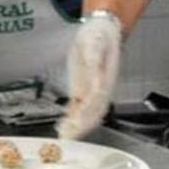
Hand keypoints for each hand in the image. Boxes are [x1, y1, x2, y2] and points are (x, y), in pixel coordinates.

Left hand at [56, 14, 121, 139]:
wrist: (104, 31)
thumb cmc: (99, 37)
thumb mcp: (94, 44)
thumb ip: (93, 62)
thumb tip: (95, 81)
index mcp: (104, 78)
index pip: (96, 101)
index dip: (86, 114)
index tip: (77, 123)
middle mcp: (102, 88)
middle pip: (94, 112)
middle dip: (81, 127)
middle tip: (68, 137)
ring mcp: (95, 90)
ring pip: (89, 113)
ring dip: (77, 127)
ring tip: (65, 137)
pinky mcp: (85, 88)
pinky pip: (81, 107)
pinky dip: (73, 118)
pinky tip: (65, 127)